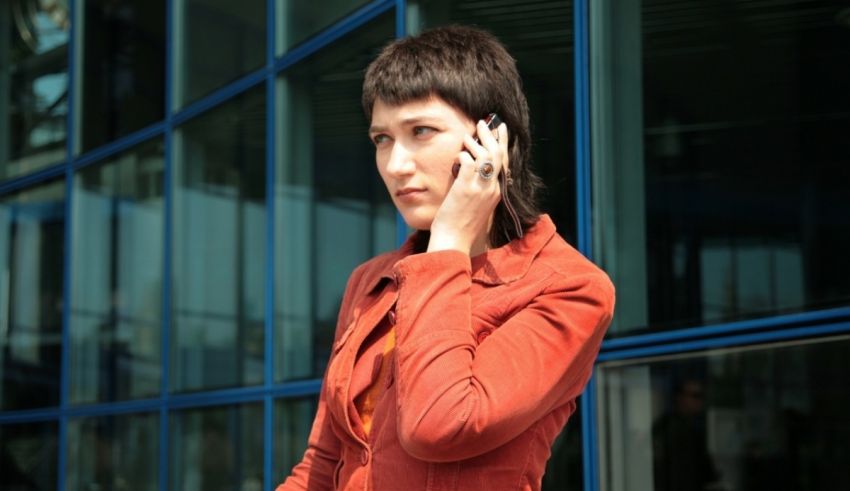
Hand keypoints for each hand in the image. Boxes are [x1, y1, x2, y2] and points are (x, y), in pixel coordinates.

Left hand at [427, 120, 508, 255]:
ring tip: (468, 135)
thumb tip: (470, 168)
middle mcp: (491, 189)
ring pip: (485, 156)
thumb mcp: (476, 205)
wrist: (454, 241)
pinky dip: (463, 155)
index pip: (503, 162)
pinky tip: (458, 154)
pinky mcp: (465, 189)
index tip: (501, 130)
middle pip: (497, 155)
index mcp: (496, 193)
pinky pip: (468, 163)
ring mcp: (479, 189)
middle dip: (492, 135)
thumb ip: (478, 188)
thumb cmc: (460, 225)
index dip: (502, 144)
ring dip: (476, 143)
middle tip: (483, 123)